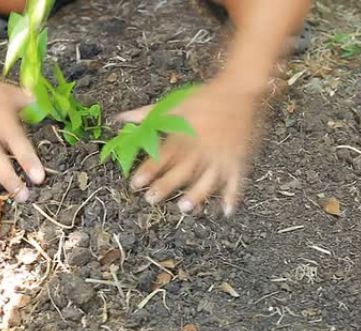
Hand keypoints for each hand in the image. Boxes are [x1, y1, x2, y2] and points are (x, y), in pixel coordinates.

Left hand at [118, 79, 258, 215]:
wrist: (240, 89)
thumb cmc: (205, 97)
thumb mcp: (174, 103)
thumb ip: (146, 114)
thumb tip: (120, 118)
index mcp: (185, 132)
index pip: (163, 154)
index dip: (148, 169)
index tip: (135, 183)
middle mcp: (202, 145)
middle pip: (182, 169)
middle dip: (166, 184)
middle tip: (150, 199)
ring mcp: (221, 153)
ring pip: (208, 177)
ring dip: (197, 194)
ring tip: (184, 207)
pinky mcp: (238, 158)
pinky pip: (236, 179)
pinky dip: (233, 195)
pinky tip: (226, 211)